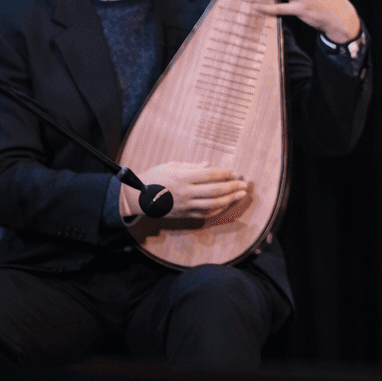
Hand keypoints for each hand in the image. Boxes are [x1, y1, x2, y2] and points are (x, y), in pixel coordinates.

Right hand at [120, 161, 248, 219]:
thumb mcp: (171, 166)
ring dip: (229, 199)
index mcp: (182, 177)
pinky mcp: (184, 215)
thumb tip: (209, 165)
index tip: (235, 172)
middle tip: (244, 184)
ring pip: (212, 204)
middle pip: (215, 190)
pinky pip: (205, 214)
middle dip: (232, 187)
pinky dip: (218, 209)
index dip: (225, 174)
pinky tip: (226, 204)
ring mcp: (185, 206)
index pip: (209, 175)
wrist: (137, 198)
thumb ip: (191, 166)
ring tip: (240, 194)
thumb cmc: (154, 177)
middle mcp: (185, 192)